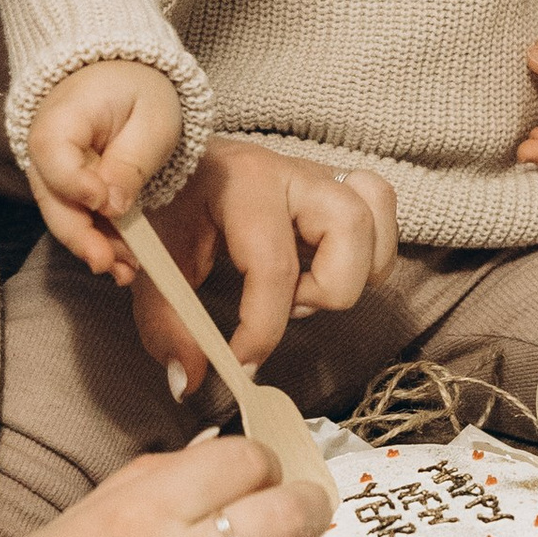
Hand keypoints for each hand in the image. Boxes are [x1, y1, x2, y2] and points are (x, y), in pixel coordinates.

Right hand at [24, 59, 186, 272]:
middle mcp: (44, 149)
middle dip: (81, 236)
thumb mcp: (150, 117)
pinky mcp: (67, 187)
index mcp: (60, 116)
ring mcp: (52, 171)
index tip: (106, 203)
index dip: (76, 185)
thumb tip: (113, 206)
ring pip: (63, 215)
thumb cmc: (139, 88)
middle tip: (109, 264)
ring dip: (93, 246)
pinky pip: (78, 216)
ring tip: (125, 271)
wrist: (124, 75)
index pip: (53, 156)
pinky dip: (99, 239)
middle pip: (52, 198)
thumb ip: (131, 160)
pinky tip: (122, 262)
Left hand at [141, 140, 399, 389]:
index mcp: (243, 185)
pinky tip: (326, 267)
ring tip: (308, 286)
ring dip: (355, 268)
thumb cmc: (167, 205)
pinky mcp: (335, 186)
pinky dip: (368, 250)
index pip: (274, 266)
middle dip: (326, 288)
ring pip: (377, 217)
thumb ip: (167, 324)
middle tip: (288, 305)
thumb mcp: (155, 263)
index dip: (263, 330)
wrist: (172, 155)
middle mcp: (292, 174)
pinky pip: (381, 209)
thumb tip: (190, 381)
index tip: (242, 363)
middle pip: (351, 227)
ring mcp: (320, 176)